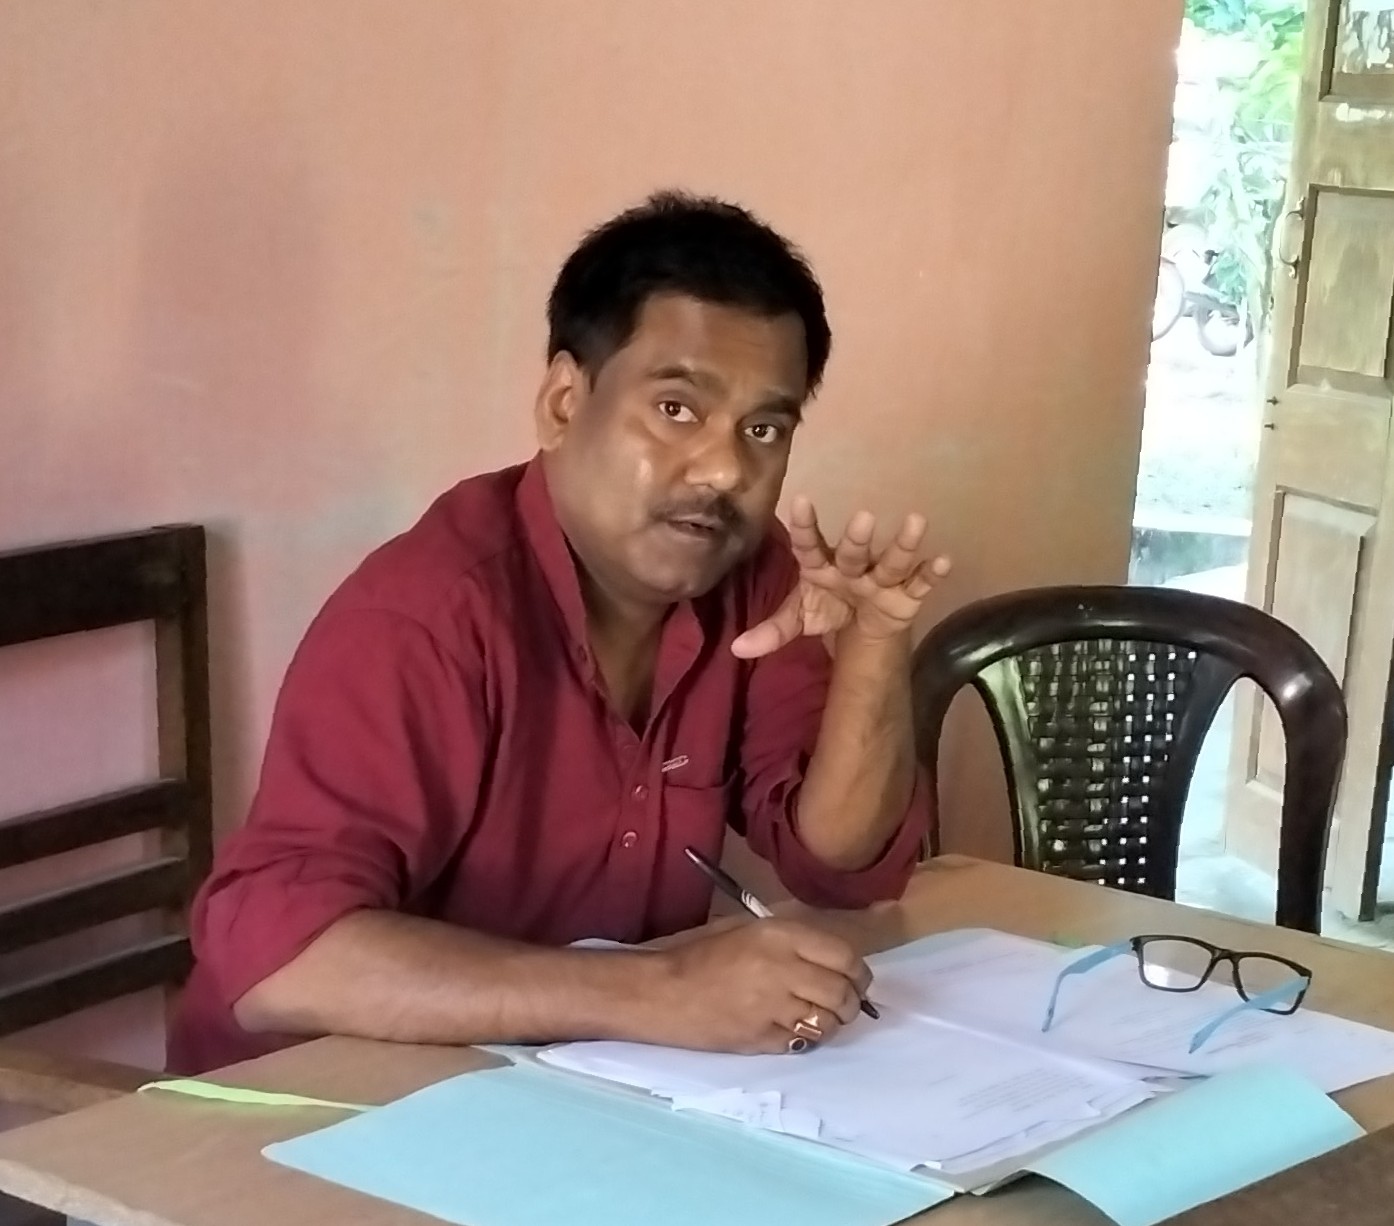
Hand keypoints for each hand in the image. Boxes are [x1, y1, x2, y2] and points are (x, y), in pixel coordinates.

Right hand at [648, 920, 871, 1054]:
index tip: (857, 979)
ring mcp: (774, 1007)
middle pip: (842, 993)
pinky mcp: (763, 1039)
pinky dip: (805, 1039)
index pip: (844, 956)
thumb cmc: (704, 955)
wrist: (665, 992)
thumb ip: (793, 943)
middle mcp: (783, 969)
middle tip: (844, 1003)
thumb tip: (836, 964)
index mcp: (780, 936)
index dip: (859, 972)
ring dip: (831, 1022)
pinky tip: (792, 1029)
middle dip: (851, 1002)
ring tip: (818, 1018)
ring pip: (828, 1022)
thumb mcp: (751, 931)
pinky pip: (803, 1043)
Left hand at [732, 497, 950, 659]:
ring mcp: (880, 579)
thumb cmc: (828, 607)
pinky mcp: (906, 594)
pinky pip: (920, 583)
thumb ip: (772, 631)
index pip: (809, 545)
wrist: (861, 624)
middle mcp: (851, 566)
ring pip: (892, 560)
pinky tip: (944, 560)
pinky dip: (932, 573)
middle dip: (857, 538)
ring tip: (916, 521)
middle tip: (862, 518)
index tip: (800, 502)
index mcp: (821, 566)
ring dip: (904, 544)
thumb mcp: (799, 618)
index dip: (805, 526)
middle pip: (853, 552)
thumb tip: (736, 649)